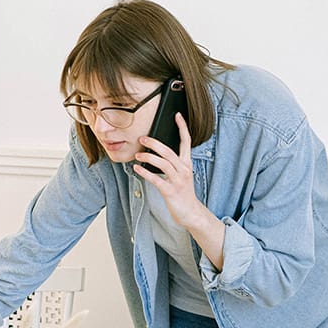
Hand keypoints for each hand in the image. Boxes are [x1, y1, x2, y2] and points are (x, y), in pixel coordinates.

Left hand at [132, 113, 203, 227]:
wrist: (191, 212)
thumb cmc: (182, 192)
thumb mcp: (180, 175)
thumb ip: (172, 163)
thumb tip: (155, 152)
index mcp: (187, 164)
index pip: (186, 141)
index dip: (182, 127)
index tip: (177, 115)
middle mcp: (184, 170)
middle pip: (169, 151)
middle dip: (154, 143)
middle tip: (142, 138)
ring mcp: (178, 181)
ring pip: (163, 164)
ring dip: (148, 158)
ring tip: (137, 155)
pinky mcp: (171, 191)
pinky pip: (156, 180)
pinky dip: (145, 173)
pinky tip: (137, 169)